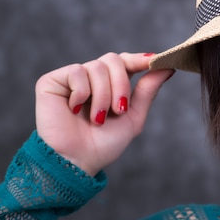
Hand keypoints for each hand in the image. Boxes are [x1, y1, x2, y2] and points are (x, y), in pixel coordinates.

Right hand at [35, 52, 174, 175]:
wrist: (78, 161)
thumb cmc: (104, 143)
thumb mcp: (134, 116)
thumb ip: (148, 90)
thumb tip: (168, 66)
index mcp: (111, 84)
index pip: (126, 61)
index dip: (139, 59)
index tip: (155, 60)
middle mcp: (92, 78)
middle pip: (114, 59)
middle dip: (121, 85)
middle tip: (119, 110)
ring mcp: (72, 78)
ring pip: (97, 67)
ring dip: (103, 96)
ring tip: (97, 118)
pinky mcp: (52, 81)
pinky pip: (76, 72)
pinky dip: (82, 93)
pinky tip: (75, 110)